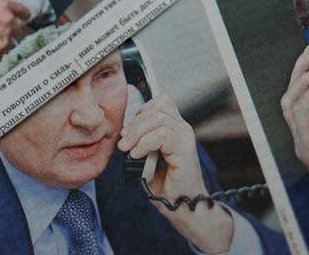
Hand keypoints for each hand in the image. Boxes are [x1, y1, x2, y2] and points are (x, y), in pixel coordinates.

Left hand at [118, 95, 233, 253]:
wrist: (182, 205)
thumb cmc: (167, 184)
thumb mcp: (149, 157)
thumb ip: (142, 141)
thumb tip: (125, 134)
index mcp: (176, 127)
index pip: (161, 102)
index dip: (143, 111)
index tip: (130, 130)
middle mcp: (183, 129)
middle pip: (157, 108)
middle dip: (135, 123)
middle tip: (123, 142)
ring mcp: (185, 138)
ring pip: (158, 119)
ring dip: (137, 133)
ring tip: (128, 150)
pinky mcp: (185, 150)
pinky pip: (162, 136)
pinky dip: (145, 144)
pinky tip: (137, 155)